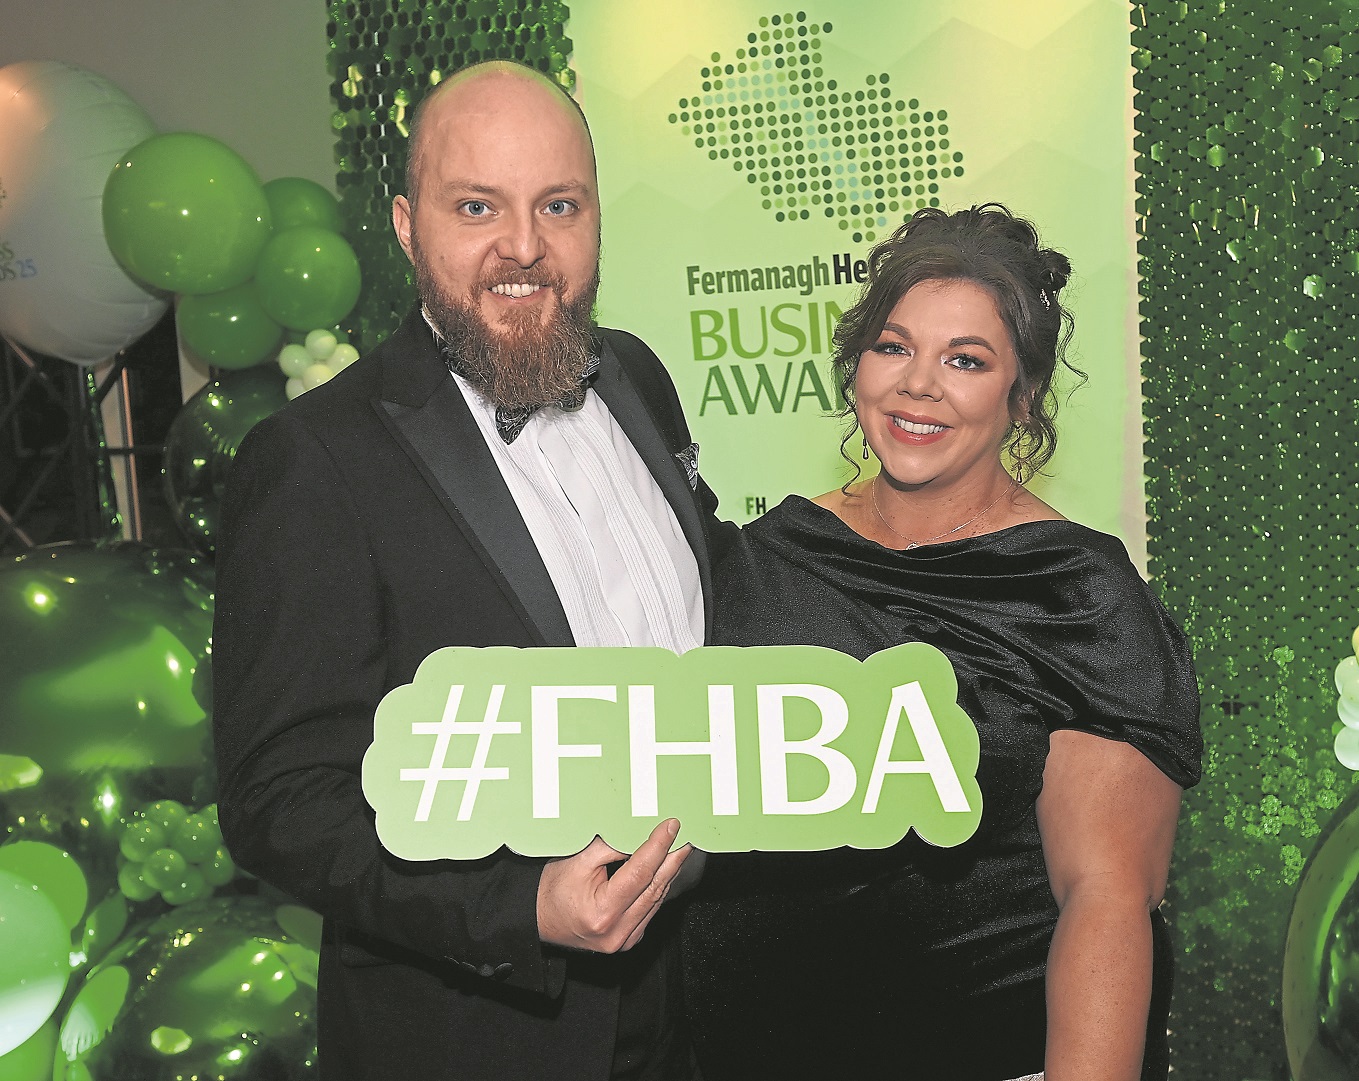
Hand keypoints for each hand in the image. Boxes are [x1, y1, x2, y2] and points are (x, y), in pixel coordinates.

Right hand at [537, 819, 689, 952]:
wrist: (540, 920)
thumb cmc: (553, 891)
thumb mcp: (577, 861)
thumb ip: (610, 846)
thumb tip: (640, 832)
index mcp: (603, 913)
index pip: (641, 872)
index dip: (658, 846)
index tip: (671, 826)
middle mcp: (617, 932)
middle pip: (654, 887)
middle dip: (673, 857)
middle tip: (686, 834)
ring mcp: (624, 940)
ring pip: (657, 899)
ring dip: (670, 871)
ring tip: (679, 847)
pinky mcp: (628, 940)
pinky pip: (651, 909)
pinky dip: (659, 887)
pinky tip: (665, 869)